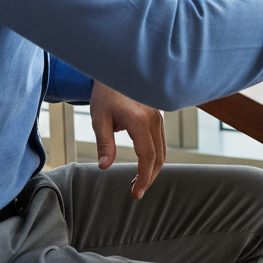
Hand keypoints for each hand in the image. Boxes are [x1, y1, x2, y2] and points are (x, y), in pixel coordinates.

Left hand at [89, 82, 166, 199]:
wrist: (117, 69)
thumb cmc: (106, 93)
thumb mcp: (100, 118)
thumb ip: (105, 143)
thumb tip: (105, 167)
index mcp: (140, 121)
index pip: (148, 156)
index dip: (144, 177)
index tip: (136, 192)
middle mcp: (154, 119)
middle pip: (159, 156)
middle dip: (150, 177)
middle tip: (137, 192)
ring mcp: (158, 116)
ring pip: (163, 149)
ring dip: (153, 168)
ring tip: (139, 181)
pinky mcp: (157, 115)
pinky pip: (161, 140)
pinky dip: (156, 156)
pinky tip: (144, 163)